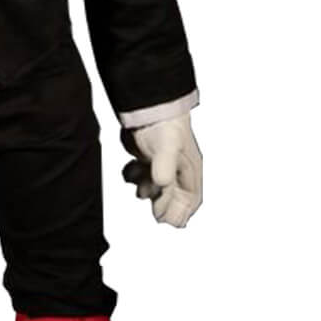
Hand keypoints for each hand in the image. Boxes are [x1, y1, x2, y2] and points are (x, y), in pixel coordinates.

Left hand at [121, 112, 201, 227]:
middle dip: (162, 204)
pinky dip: (134, 178)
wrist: (147, 104)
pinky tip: (130, 172)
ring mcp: (162, 164)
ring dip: (147, 192)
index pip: (190, 201)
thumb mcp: (167, 148)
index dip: (178, 213)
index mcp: (190, 171)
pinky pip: (141, 176)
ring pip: (156, 189)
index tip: (163, 216)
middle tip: (151, 205)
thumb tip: (160, 185)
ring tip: (140, 188)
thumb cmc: (164, 123)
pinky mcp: (147, 157)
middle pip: (173, 199)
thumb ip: (164, 169)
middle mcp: (178, 169)